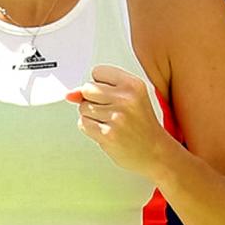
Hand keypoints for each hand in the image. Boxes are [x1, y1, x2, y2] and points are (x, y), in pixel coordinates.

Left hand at [66, 64, 172, 179]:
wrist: (155, 152)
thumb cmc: (141, 125)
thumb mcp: (129, 99)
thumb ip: (100, 90)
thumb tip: (70, 94)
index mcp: (133, 85)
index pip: (98, 71)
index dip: (99, 84)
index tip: (110, 94)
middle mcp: (126, 98)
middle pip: (87, 88)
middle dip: (92, 100)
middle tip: (109, 110)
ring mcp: (117, 117)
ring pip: (83, 108)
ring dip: (91, 116)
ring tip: (109, 122)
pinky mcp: (108, 134)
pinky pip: (83, 123)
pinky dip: (90, 128)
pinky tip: (105, 131)